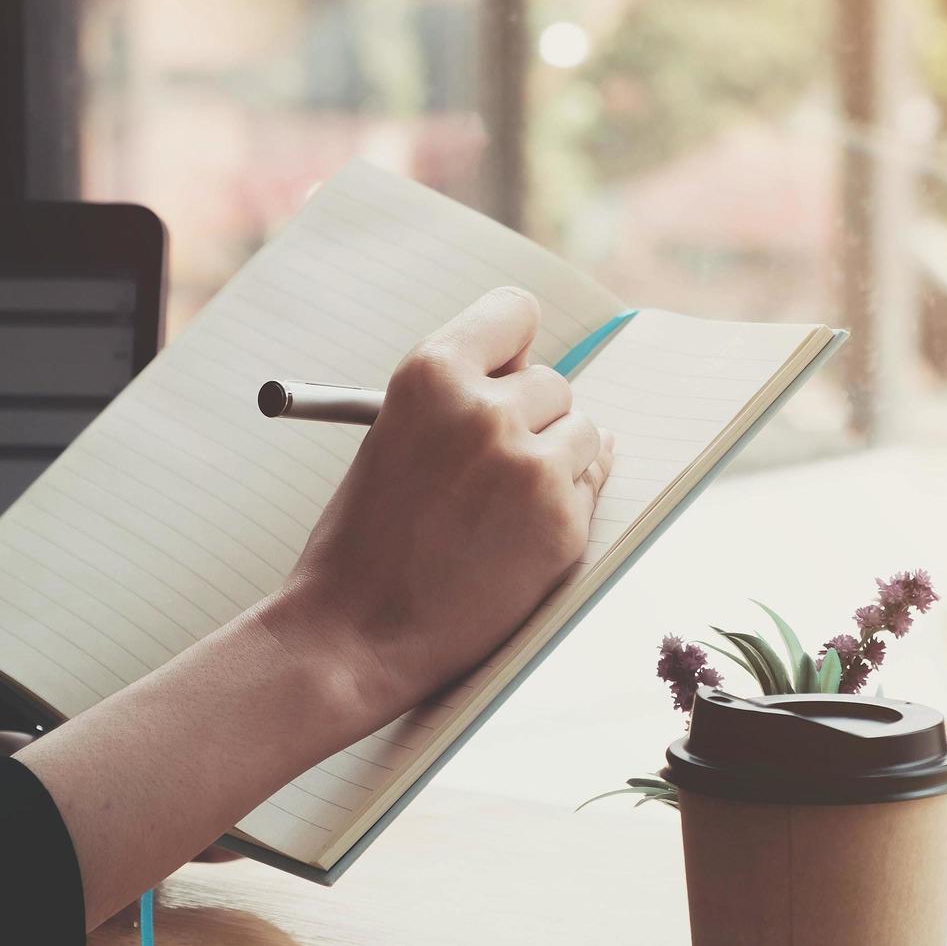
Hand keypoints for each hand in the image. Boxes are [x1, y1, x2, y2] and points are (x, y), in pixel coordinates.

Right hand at [272, 286, 614, 718]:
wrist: (355, 634)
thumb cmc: (366, 538)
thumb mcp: (393, 435)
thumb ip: (459, 399)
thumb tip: (535, 378)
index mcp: (430, 374)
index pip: (514, 312)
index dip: (512, 347)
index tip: (508, 369)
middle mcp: (486, 410)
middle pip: (553, 382)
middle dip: (530, 420)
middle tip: (487, 470)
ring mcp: (531, 467)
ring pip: (583, 432)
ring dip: (554, 462)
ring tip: (496, 510)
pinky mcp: (563, 522)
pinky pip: (591, 485)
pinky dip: (563, 507)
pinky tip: (514, 537)